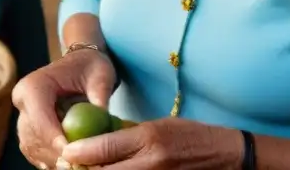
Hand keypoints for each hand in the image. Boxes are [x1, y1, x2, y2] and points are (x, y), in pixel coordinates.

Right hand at [12, 48, 116, 168]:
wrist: (80, 64)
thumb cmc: (90, 67)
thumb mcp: (101, 76)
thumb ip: (100, 98)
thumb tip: (103, 123)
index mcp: (34, 85)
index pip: (40, 119)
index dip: (55, 140)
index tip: (74, 155)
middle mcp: (23, 101)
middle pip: (34, 137)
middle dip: (56, 154)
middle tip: (79, 166)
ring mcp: (23, 117)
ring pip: (32, 148)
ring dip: (53, 160)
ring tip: (76, 166)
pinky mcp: (28, 129)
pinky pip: (35, 151)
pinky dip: (50, 160)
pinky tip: (69, 164)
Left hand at [62, 118, 243, 168]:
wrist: (223, 157)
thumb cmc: (188, 136)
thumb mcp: (155, 126)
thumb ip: (125, 135)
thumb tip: (92, 142)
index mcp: (148, 141)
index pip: (104, 149)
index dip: (79, 153)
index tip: (66, 152)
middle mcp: (151, 165)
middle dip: (85, 169)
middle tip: (68, 165)